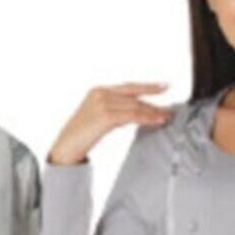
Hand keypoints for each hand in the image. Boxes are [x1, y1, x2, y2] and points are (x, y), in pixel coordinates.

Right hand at [47, 83, 172, 166]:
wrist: (65, 148)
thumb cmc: (80, 137)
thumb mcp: (97, 118)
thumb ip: (114, 111)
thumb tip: (134, 113)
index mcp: (98, 91)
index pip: (128, 87)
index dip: (147, 86)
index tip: (164, 86)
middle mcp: (100, 93)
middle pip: (133, 96)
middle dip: (153, 102)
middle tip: (169, 108)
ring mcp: (102, 103)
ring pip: (134, 105)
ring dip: (152, 112)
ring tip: (165, 117)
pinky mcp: (105, 116)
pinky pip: (131, 115)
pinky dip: (146, 118)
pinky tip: (155, 121)